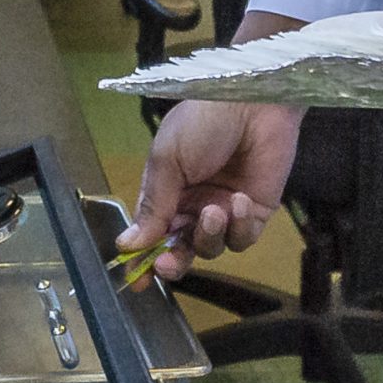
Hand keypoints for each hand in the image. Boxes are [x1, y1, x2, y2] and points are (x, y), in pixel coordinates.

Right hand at [124, 97, 298, 279]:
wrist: (253, 101)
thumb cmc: (203, 122)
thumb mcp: (168, 159)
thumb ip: (153, 205)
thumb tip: (127, 245)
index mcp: (167, 191)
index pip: (151, 233)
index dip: (143, 258)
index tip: (135, 281)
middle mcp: (193, 205)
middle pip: (180, 249)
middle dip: (173, 260)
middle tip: (168, 263)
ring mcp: (225, 211)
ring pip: (211, 248)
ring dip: (209, 235)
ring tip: (214, 210)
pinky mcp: (255, 213)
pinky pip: (242, 238)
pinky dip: (238, 225)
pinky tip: (238, 200)